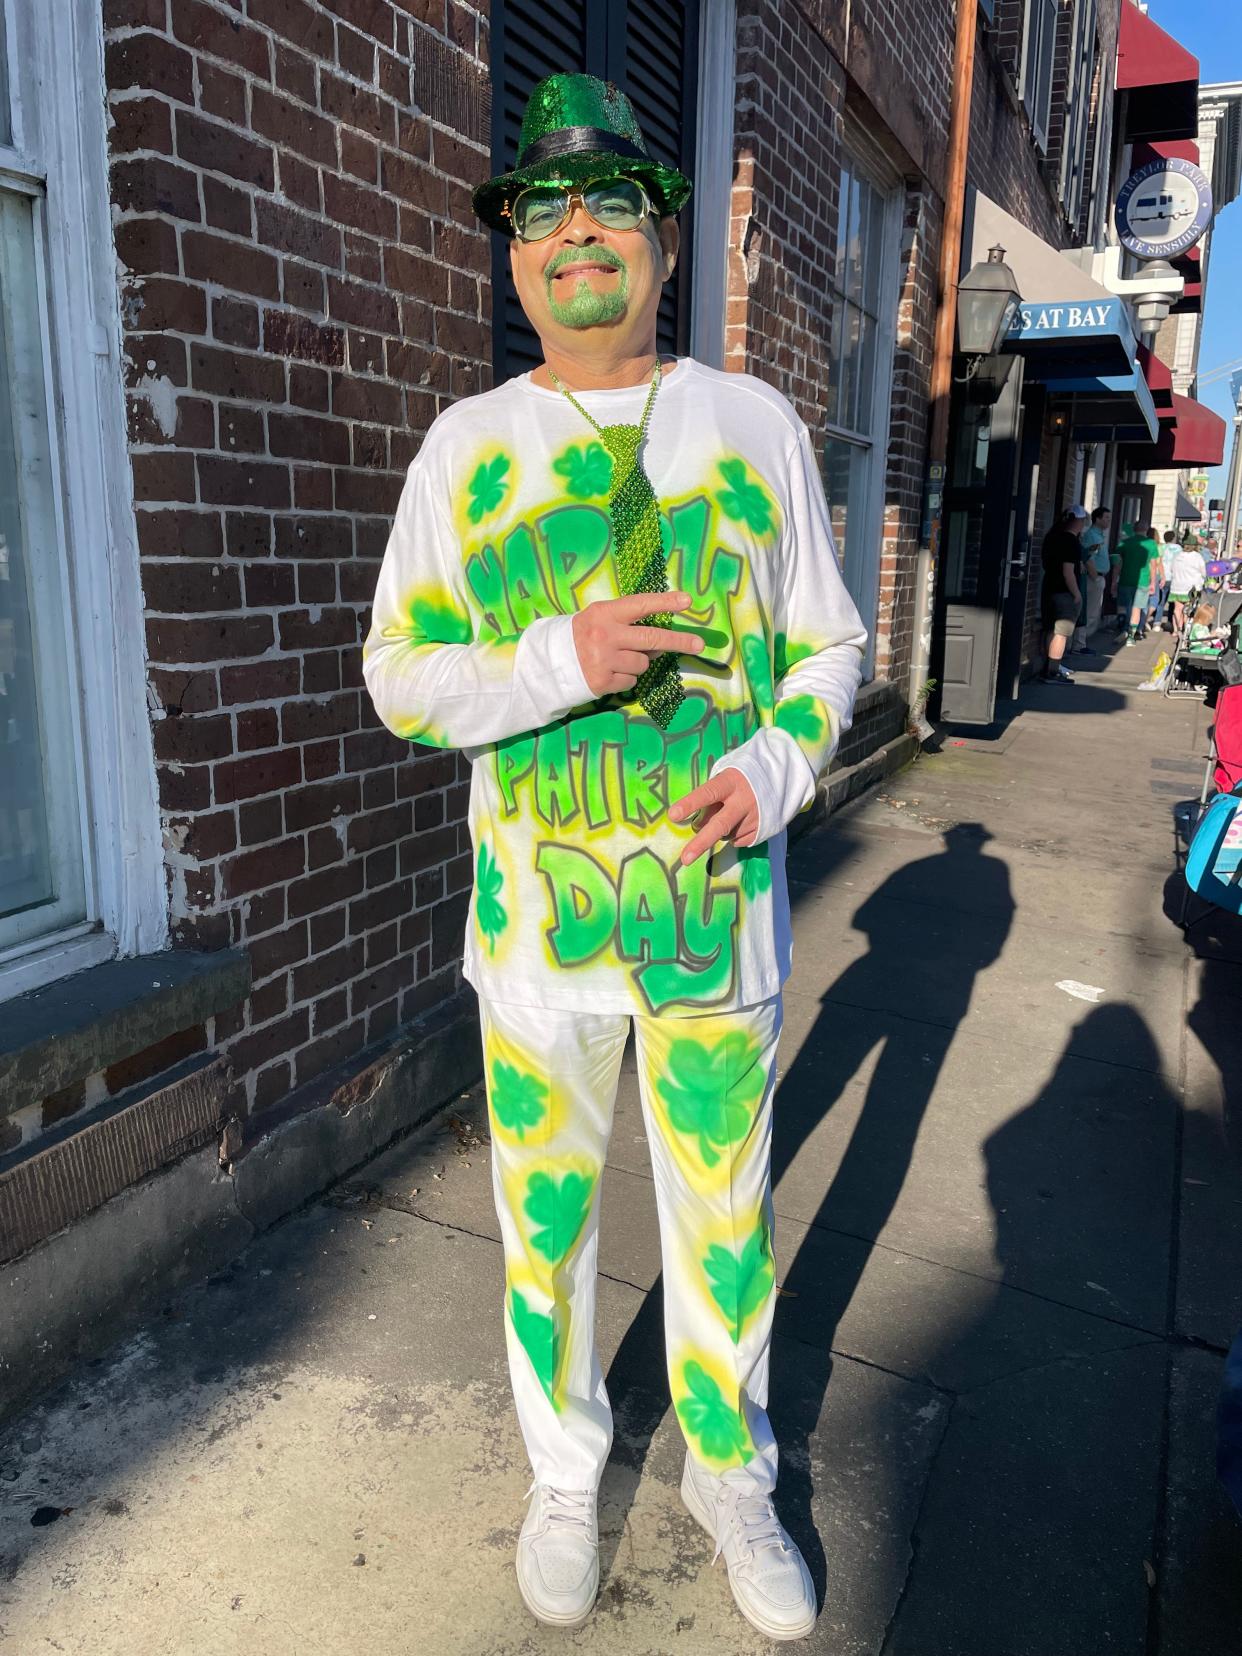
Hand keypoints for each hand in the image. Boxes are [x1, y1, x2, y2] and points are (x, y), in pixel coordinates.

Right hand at [571, 591, 701, 696]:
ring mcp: (604, 660)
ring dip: (637, 662)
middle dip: (679, 641)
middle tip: (699, 644)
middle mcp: (606, 635)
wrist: (550, 663)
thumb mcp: (600, 620)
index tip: (687, 601)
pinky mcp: (603, 682)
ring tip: (616, 659)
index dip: (665, 602)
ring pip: (643, 663)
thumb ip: (628, 624)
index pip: (640, 605)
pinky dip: (625, 677)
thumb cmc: (580, 636)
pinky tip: (609, 672)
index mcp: (605, 614)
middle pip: (652, 638)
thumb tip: (661, 641)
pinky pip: (631, 680)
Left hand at [669, 768, 759, 865]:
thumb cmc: (740, 780)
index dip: (690, 804)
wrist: (779, 780)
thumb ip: (711, 799)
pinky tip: (740, 821)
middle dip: (701, 843)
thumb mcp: (725, 780)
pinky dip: (733, 834)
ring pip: (724, 834)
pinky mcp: (762, 831)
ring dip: (719, 830)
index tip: (673, 815)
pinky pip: (737, 840)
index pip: (708, 793)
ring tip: (729, 813)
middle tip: (685, 859)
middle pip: (719, 824)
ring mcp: (755, 817)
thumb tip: (697, 825)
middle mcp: (744, 801)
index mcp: (731, 783)